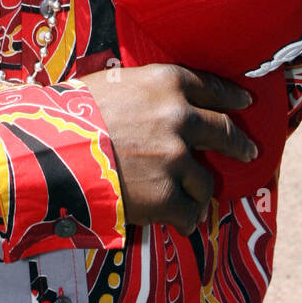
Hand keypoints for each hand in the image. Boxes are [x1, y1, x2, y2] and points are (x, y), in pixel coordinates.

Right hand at [80, 65, 255, 234]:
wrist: (52, 153)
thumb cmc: (72, 114)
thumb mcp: (112, 84)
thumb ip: (143, 92)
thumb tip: (153, 103)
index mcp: (166, 82)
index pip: (211, 87)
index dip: (230, 97)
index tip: (244, 104)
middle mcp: (180, 118)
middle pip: (223, 131)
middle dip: (239, 143)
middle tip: (249, 151)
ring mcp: (176, 159)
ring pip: (206, 179)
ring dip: (198, 188)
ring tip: (190, 198)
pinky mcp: (167, 196)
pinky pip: (190, 212)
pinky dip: (185, 217)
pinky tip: (179, 220)